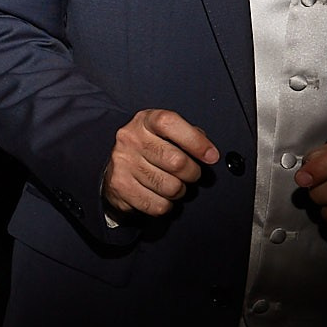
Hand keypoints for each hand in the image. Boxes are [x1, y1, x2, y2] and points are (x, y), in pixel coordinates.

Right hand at [102, 108, 220, 216]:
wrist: (115, 169)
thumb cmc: (150, 149)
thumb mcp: (165, 133)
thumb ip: (187, 136)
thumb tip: (208, 152)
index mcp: (144, 121)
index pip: (170, 123)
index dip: (195, 141)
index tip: (211, 156)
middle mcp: (130, 139)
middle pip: (176, 161)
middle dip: (192, 173)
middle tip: (191, 174)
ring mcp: (123, 163)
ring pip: (171, 187)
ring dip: (179, 191)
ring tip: (173, 185)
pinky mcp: (120, 186)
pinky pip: (158, 205)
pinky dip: (166, 205)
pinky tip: (160, 196)